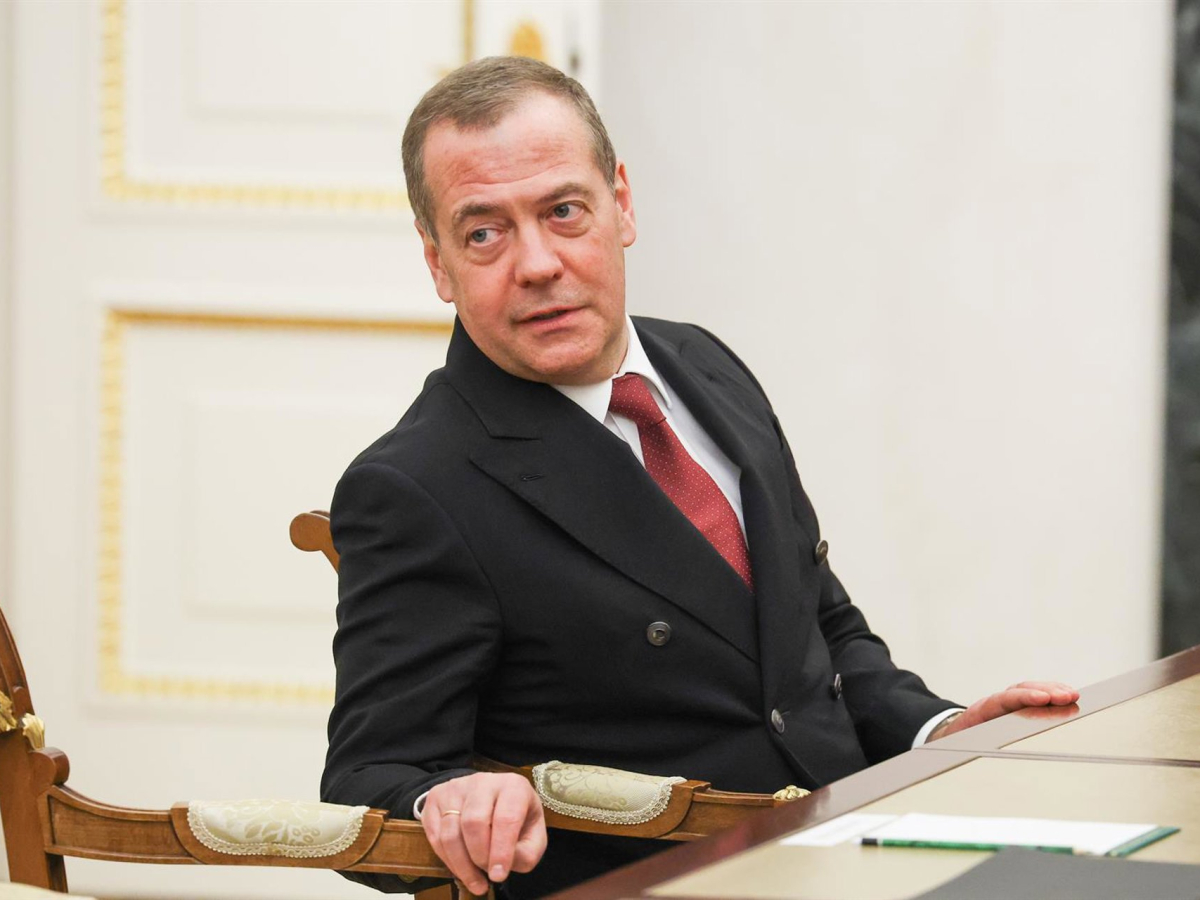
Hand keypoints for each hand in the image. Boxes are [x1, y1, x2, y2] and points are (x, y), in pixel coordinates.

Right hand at [422, 772, 546, 894]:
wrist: (492, 797)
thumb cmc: (516, 819)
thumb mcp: (533, 835)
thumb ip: (526, 853)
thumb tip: (501, 866)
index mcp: (513, 786)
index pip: (506, 818)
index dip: (501, 851)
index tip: (498, 876)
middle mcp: (483, 781)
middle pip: (474, 822)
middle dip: (479, 857)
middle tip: (488, 874)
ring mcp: (456, 787)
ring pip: (451, 832)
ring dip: (462, 864)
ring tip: (475, 880)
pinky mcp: (437, 798)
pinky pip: (435, 836)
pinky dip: (447, 859)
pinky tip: (461, 869)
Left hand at [930, 681, 1078, 740]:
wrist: (954, 733)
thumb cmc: (962, 742)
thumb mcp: (965, 747)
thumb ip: (976, 750)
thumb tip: (987, 767)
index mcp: (982, 711)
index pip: (1003, 700)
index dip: (1024, 698)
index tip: (1042, 698)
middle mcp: (996, 703)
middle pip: (1021, 691)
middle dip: (1046, 692)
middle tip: (1068, 696)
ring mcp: (1007, 703)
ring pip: (1029, 691)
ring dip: (1052, 692)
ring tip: (1073, 696)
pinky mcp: (1017, 706)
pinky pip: (1034, 696)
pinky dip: (1051, 695)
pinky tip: (1068, 697)